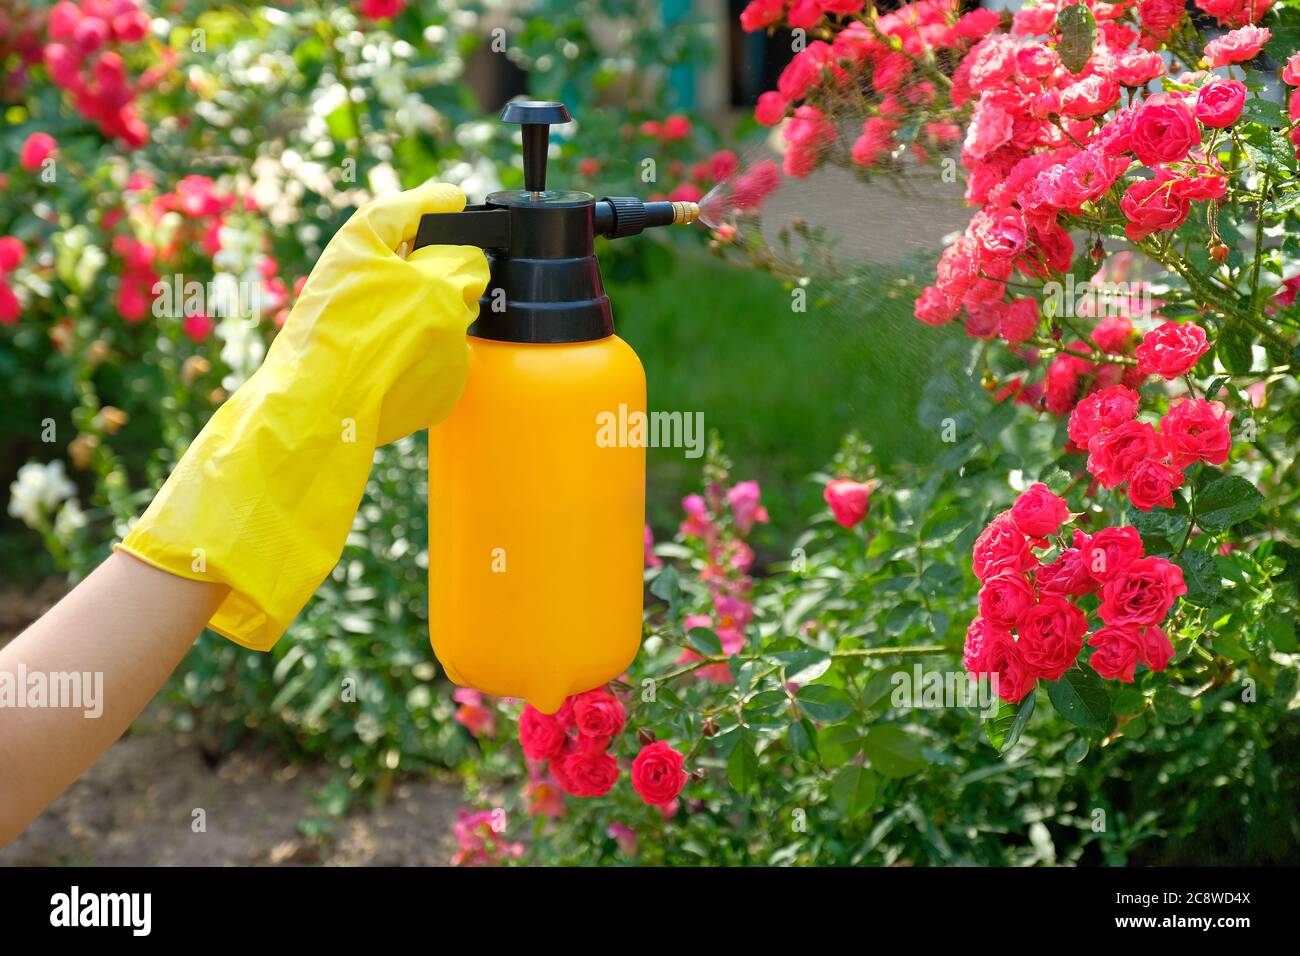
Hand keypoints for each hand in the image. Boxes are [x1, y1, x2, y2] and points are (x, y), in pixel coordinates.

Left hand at [117, 181, 489, 649]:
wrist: (321, 414)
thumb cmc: (372, 343)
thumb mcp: (439, 293)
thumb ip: (463, 269)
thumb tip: (468, 265)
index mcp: (364, 236)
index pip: (414, 205)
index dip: (443, 205)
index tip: (461, 203)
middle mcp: (351, 270)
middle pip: (414, 256)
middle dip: (447, 270)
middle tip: (472, 283)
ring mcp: (350, 314)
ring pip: (411, 303)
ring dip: (437, 315)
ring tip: (449, 333)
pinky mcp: (352, 355)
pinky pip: (399, 343)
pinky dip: (420, 350)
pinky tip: (426, 368)